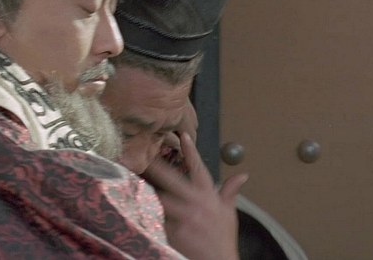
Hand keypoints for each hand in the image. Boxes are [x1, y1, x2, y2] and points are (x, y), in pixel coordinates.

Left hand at [143, 133, 247, 259]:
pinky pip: (154, 215)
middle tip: (140, 155)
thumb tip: (242, 175)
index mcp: (209, 196)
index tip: (182, 135)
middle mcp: (196, 203)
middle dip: (155, 166)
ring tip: (129, 177)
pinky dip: (145, 209)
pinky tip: (133, 202)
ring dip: (145, 187)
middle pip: (171, 178)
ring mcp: (183, 217)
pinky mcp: (172, 230)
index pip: (199, 168)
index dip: (191, 150)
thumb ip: (230, 192)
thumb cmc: (221, 238)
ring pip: (159, 196)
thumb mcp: (228, 214)